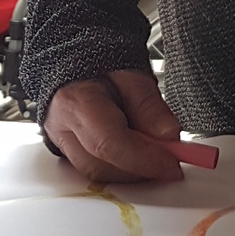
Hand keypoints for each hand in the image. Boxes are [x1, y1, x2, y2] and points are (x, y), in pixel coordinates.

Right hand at [43, 71, 183, 182]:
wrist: (79, 61)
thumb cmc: (102, 65)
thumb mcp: (133, 75)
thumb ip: (150, 106)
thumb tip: (168, 136)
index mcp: (76, 102)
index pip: (109, 144)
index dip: (145, 160)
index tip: (172, 165)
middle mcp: (62, 128)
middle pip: (102, 167)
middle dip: (141, 170)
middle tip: (169, 159)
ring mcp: (62, 143)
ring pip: (98, 174)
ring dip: (132, 171)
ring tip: (152, 150)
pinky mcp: (69, 153)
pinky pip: (97, 169)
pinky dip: (121, 168)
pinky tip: (135, 153)